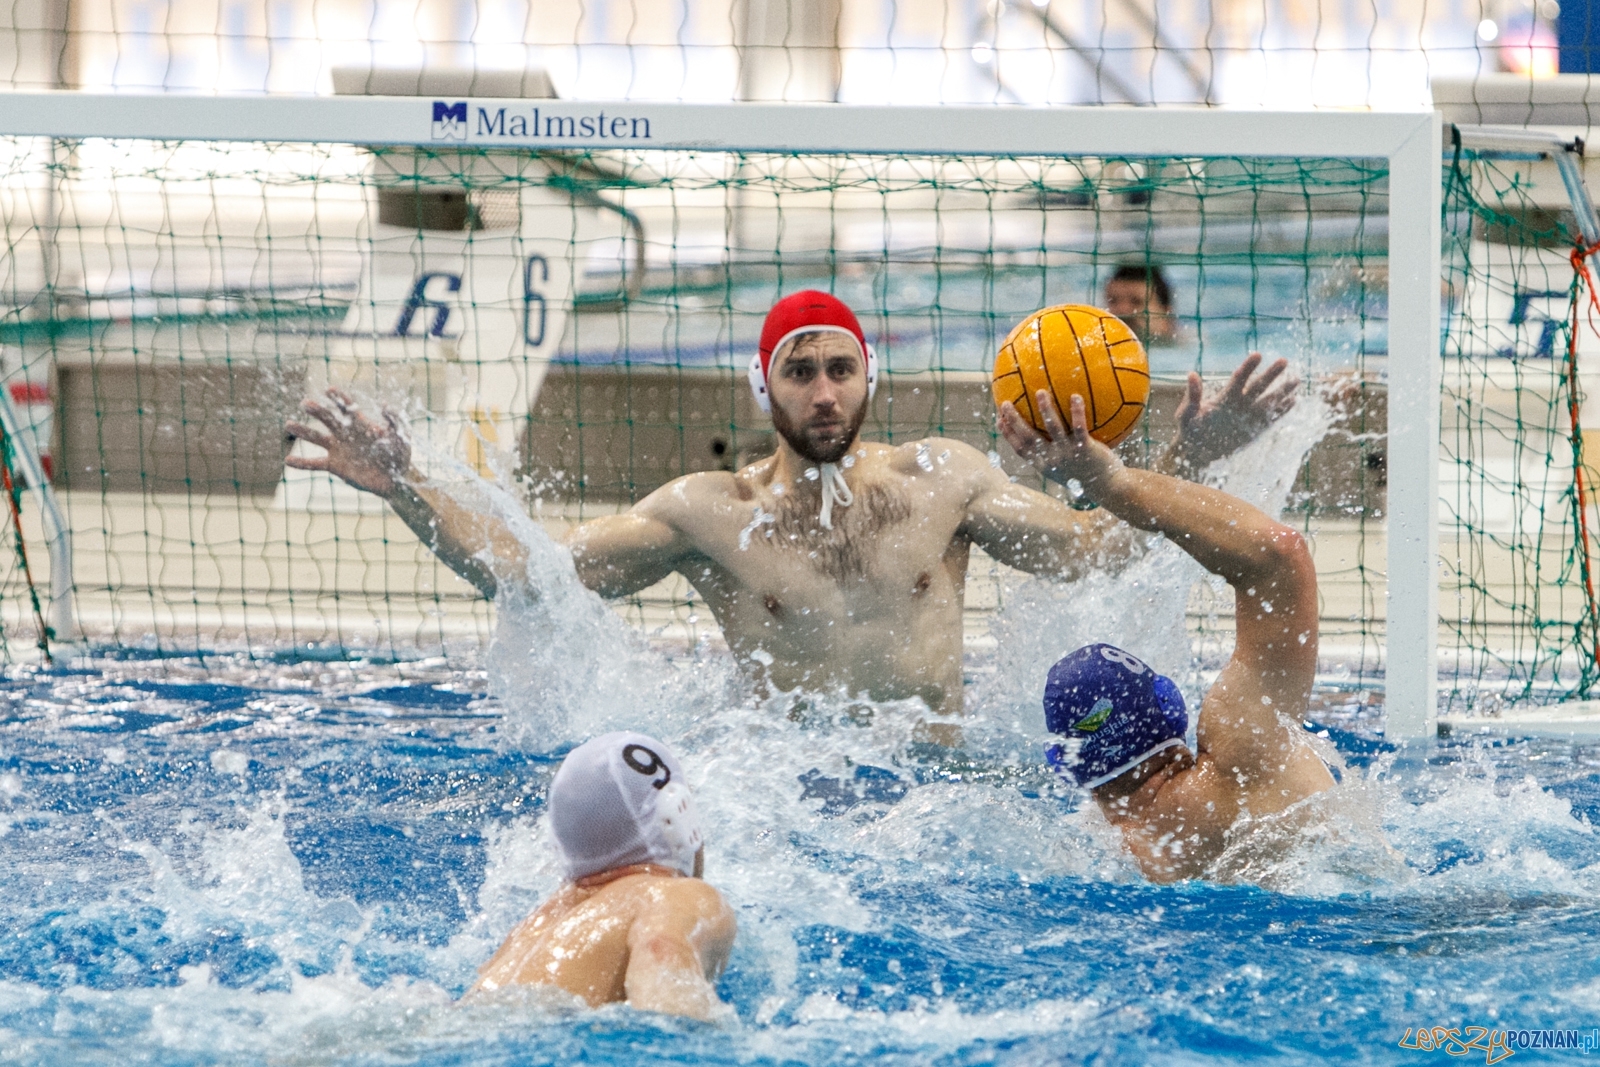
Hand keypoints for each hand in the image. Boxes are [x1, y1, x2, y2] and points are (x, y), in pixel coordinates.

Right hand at [285, 388, 411, 495]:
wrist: (394, 480)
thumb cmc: (399, 456)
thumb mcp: (402, 438)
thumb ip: (395, 421)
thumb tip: (386, 405)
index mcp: (360, 424)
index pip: (346, 407)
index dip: (338, 398)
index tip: (329, 389)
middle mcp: (345, 434)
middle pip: (328, 419)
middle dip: (317, 411)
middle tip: (306, 404)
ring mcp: (338, 450)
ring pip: (316, 438)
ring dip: (303, 431)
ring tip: (288, 425)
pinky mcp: (335, 466)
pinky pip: (315, 463)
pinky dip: (302, 463)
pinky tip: (288, 461)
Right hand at [999, 390, 1124, 498]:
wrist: (1107, 486)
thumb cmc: (1085, 473)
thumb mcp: (1065, 466)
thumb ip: (1055, 451)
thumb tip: (1049, 432)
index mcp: (1044, 465)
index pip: (1020, 449)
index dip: (1008, 435)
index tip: (998, 420)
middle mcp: (1052, 459)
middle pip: (1029, 437)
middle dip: (1014, 420)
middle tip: (1005, 403)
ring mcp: (1068, 453)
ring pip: (1053, 428)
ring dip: (1045, 409)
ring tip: (1040, 392)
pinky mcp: (1085, 448)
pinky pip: (1079, 426)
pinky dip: (1077, 411)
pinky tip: (1075, 395)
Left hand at [1169, 352, 1296, 471]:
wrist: (1197, 451)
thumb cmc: (1190, 430)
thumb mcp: (1187, 415)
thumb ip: (1192, 396)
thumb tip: (1191, 374)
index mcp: (1225, 397)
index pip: (1239, 378)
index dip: (1248, 367)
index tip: (1258, 355)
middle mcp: (1240, 402)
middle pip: (1258, 386)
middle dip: (1271, 374)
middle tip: (1284, 360)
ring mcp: (1249, 415)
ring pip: (1269, 400)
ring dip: (1282, 391)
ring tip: (1296, 379)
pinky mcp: (1255, 429)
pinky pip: (1272, 418)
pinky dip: (1282, 411)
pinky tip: (1294, 401)